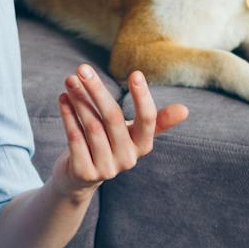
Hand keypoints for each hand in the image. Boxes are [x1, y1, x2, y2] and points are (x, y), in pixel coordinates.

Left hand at [49, 65, 186, 199]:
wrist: (79, 178)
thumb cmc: (108, 145)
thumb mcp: (131, 133)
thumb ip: (155, 121)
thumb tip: (185, 110)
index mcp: (142, 146)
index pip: (148, 120)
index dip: (143, 97)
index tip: (135, 73)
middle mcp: (128, 159)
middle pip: (113, 118)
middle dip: (96, 90)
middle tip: (83, 69)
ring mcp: (106, 168)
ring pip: (92, 127)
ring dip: (79, 100)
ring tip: (70, 80)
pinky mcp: (85, 173)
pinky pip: (75, 139)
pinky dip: (68, 116)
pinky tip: (63, 98)